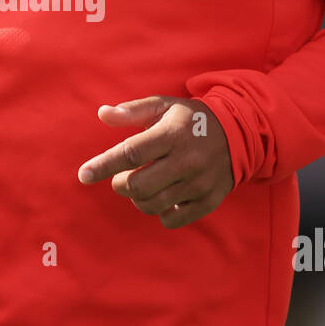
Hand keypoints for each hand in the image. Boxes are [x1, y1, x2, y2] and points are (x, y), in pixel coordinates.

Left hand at [77, 95, 233, 228]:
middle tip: (123, 177)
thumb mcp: (164, 106)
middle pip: (138, 185)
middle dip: (121, 184)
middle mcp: (186, 160)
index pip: (130, 153)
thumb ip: (132, 111)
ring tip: (142, 185)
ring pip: (152, 204)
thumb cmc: (191, 120)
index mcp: (172, 134)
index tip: (83, 175)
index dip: (103, 165)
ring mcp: (199, 183)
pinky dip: (160, 212)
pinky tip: (163, 197)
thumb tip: (102, 114)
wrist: (241, 133)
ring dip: (137, 198)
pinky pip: (172, 219)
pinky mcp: (208, 200)